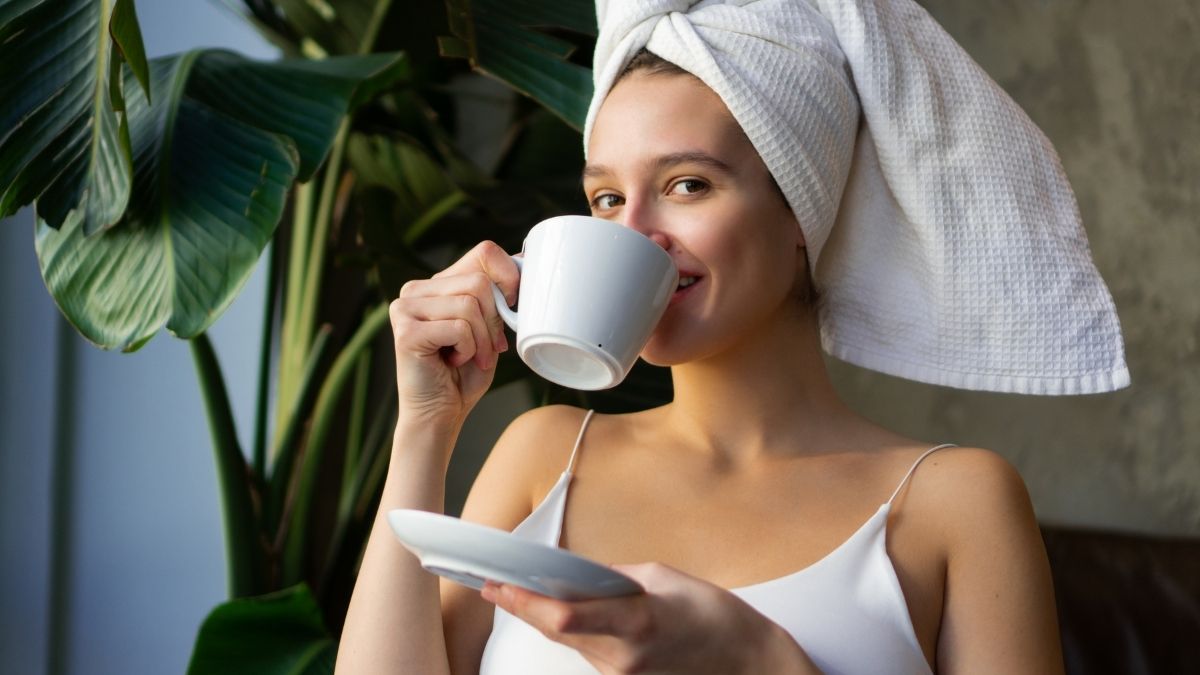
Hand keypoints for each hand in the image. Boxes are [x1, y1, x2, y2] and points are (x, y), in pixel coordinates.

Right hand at [388, 241, 518, 430]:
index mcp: (438, 284)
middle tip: (490, 347)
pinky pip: (459, 328)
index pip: (483, 252)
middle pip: (479, 282)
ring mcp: (406, 308)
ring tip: (471, 357)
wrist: (440, 414)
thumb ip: (497, 297)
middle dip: (495, 320)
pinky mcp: (405, 331)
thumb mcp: (489, 328)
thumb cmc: (465, 374)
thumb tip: (524, 262)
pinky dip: (468, 350)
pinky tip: (453, 362)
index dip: (508, 276)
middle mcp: (416, 290)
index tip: (514, 306)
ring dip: (482, 340)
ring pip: (470, 304)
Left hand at [481, 562, 815, 673]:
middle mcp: (622, 658)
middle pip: (555, 632)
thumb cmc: (715, 617)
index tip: (498, 584)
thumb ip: (616, 578)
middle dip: (522, 608)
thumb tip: (579, 574)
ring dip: (547, 620)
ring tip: (523, 593)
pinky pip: (588, 654)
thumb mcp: (665, 579)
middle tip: (495, 585)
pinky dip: (573, 633)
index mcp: (635, 624)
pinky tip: (567, 614)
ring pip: (569, 644)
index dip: (523, 602)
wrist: (747, 664)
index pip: (563, 617)